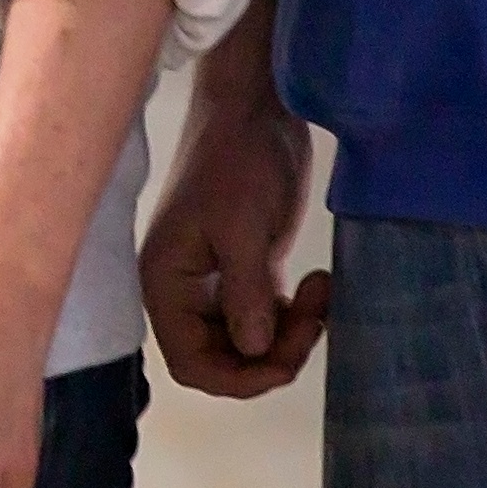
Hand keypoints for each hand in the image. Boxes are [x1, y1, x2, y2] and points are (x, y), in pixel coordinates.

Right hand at [142, 69, 329, 398]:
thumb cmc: (238, 161)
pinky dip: (295, 317)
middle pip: (225, 359)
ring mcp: (215, 280)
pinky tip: (317, 287)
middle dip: (272, 355)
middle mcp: (185, 291)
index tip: (283, 360)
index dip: (237, 379)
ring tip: (319, 295)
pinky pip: (267, 316)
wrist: (256, 109)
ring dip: (290, 335)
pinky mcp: (245, 268)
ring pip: (251, 342)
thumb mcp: (241, 226)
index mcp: (167, 284)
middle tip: (313, 321)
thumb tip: (254, 351)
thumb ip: (244, 293)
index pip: (191, 363)